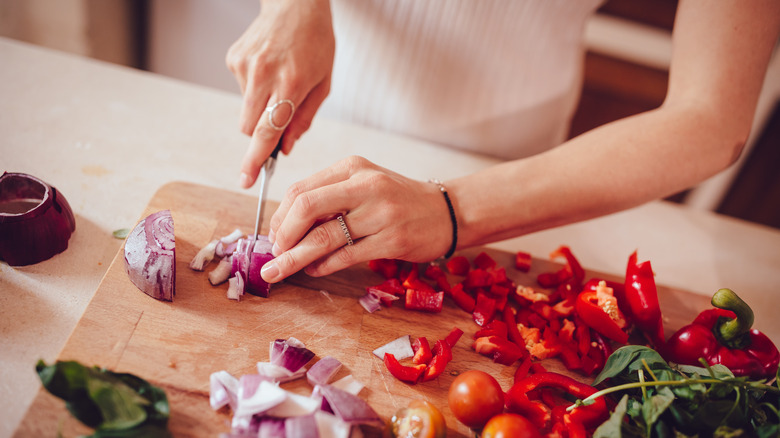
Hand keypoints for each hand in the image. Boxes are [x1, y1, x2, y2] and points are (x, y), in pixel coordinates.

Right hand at [226, 0, 334, 187]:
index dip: (256, 159)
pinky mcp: (234, 59)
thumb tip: (284, 148)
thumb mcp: (324, 83)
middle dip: (262, 135)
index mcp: (291, 83)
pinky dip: (255, 89)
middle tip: (278, 125)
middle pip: (250, 128)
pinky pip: (242, 91)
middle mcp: (264, 74)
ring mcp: (245, 66)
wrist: (295, 4)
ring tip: (279, 82)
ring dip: (261, 108)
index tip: (246, 180)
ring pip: (246, 112)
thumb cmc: (316, 43)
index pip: (268, 131)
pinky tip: (269, 69)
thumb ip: (304, 119)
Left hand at [260, 156, 454, 282]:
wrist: (447, 211)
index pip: (301, 190)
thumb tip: (286, 227)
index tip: (273, 236)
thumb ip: (330, 198)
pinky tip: (314, 270)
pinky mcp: (392, 240)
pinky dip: (323, 266)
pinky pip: (346, 256)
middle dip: (282, 236)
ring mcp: (380, 214)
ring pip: (323, 237)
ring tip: (279, 271)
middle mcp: (365, 186)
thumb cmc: (399, 200)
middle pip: (306, 208)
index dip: (280, 217)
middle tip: (273, 254)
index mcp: (352, 168)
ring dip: (295, 258)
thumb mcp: (364, 185)